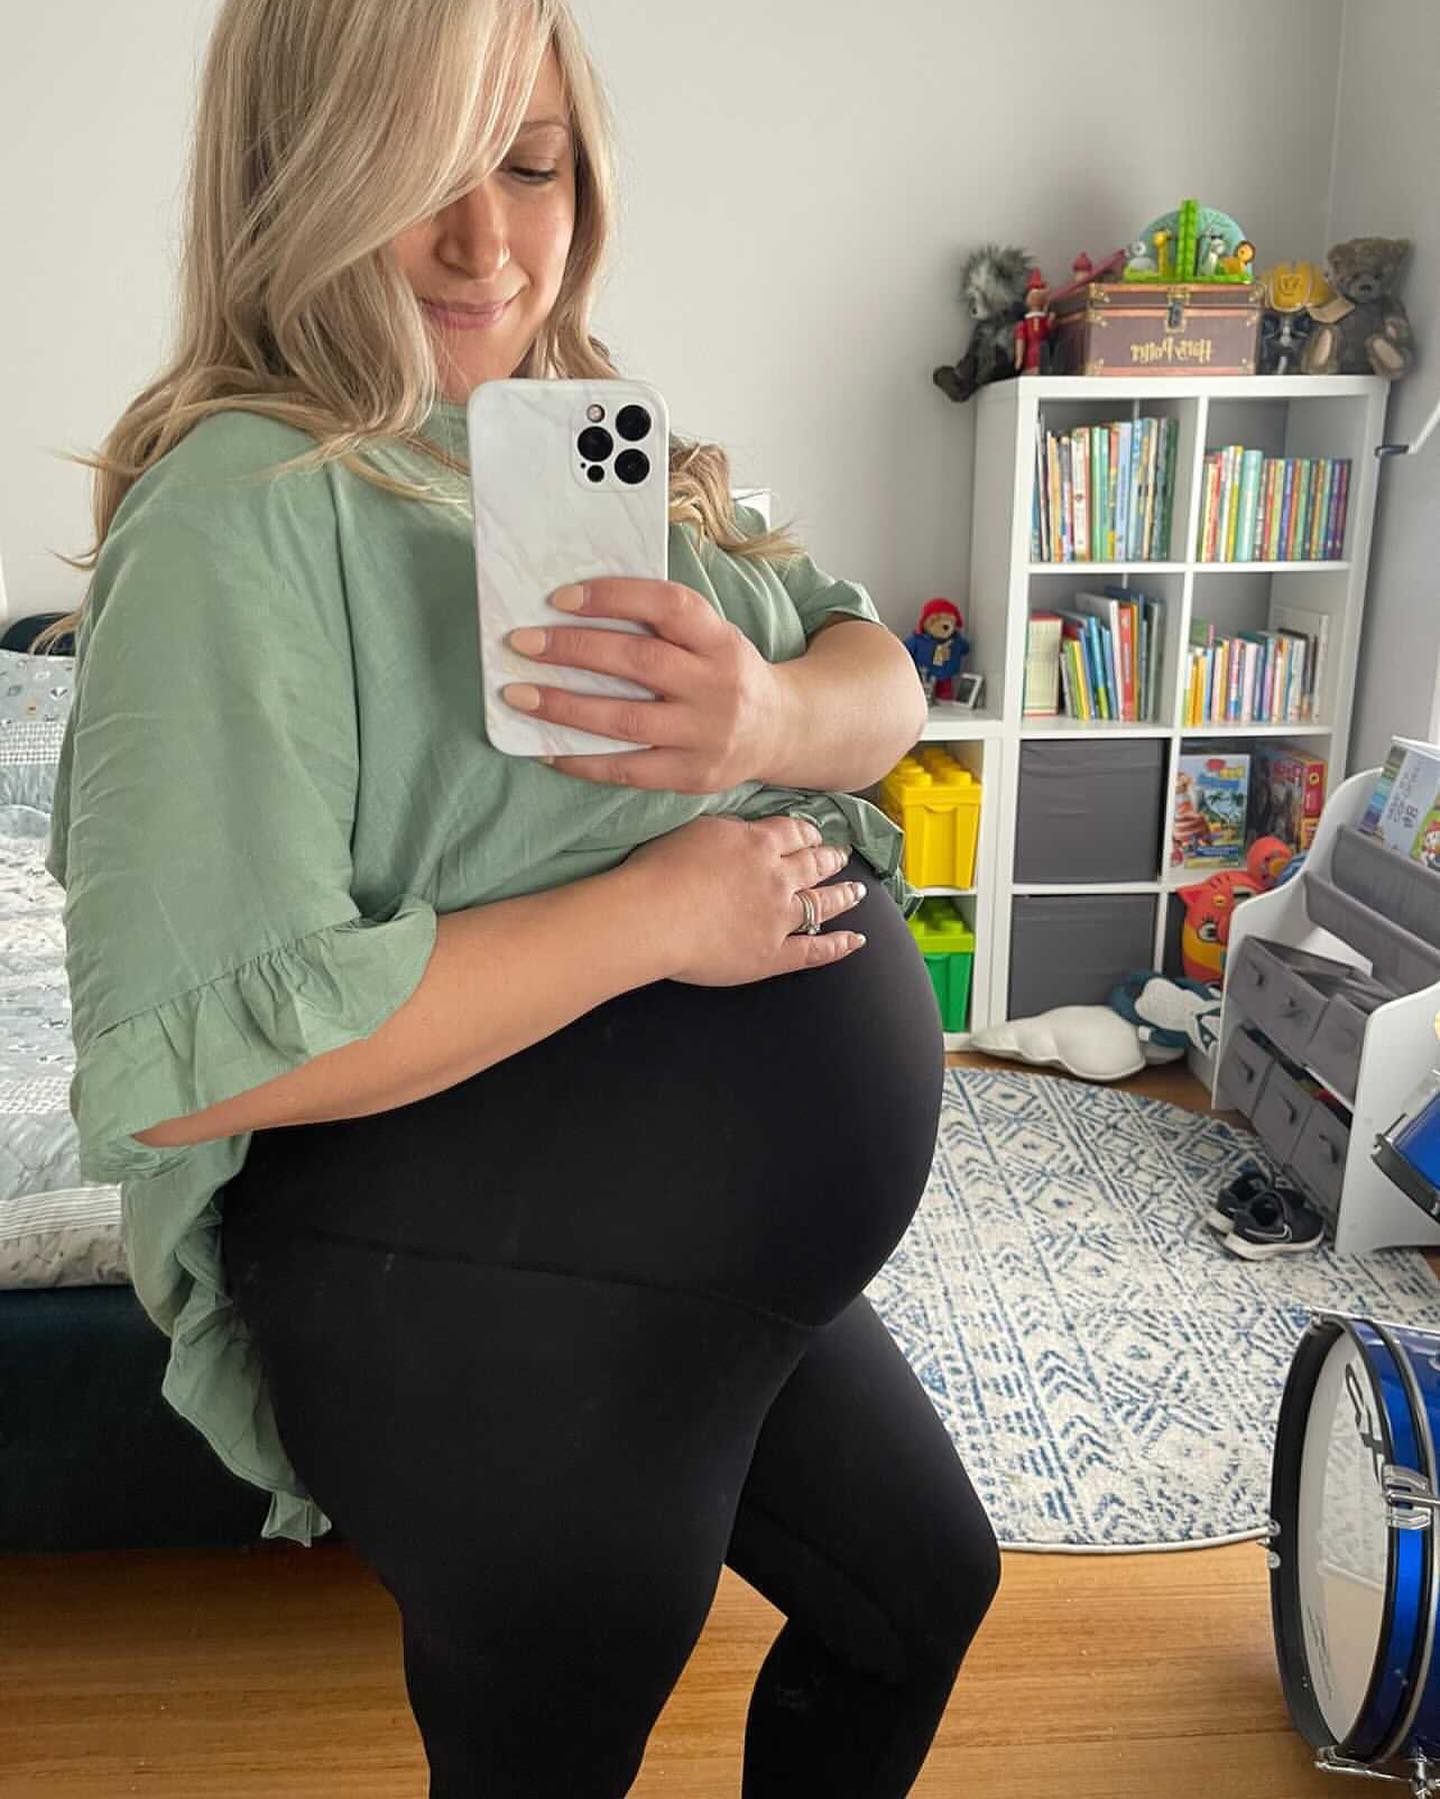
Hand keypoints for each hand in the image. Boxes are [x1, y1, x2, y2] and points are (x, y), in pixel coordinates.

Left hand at [502, 580, 783, 792]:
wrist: (781, 731)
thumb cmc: (725, 674)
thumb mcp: (712, 637)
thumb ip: (662, 625)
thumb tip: (573, 611)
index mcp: (721, 640)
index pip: (669, 606)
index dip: (614, 597)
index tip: (558, 597)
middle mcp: (717, 686)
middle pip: (640, 662)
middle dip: (574, 650)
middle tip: (521, 642)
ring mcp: (705, 736)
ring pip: (627, 721)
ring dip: (564, 707)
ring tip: (518, 695)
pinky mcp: (692, 776)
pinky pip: (627, 769)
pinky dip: (581, 760)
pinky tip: (544, 749)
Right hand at [620, 814, 867, 986]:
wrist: (653, 916)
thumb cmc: (660, 870)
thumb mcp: (696, 828)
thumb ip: (729, 829)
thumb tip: (745, 830)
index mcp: (758, 844)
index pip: (794, 833)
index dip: (808, 833)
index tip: (814, 834)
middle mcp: (777, 878)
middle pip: (813, 865)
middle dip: (829, 859)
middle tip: (841, 856)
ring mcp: (779, 918)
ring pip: (821, 904)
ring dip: (842, 896)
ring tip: (856, 891)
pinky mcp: (772, 955)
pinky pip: (814, 950)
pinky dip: (837, 946)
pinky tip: (854, 940)